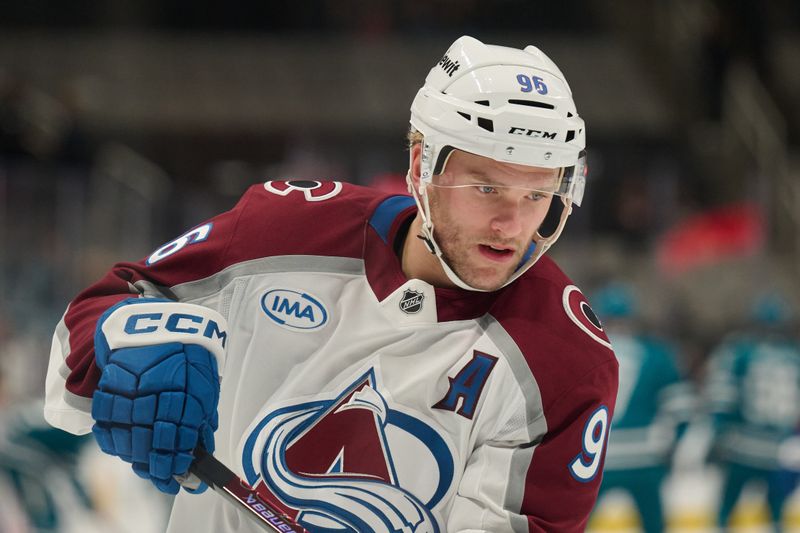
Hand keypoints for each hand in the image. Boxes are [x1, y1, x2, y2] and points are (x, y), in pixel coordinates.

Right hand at [90, 298, 226, 493]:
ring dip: (134, 456)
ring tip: (143, 466)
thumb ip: (204, 416)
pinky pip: (106, 418)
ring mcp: (133, 384)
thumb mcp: (206, 381)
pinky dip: (111, 437)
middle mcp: (160, 386)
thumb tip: (204, 451)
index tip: (179, 477)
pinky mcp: (111, 380)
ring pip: (127, 432)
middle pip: (153, 438)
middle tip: (162, 479)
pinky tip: (120, 446)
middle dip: (157, 465)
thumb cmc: (187, 354)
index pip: (182, 434)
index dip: (178, 460)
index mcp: (189, 386)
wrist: (156, 321)